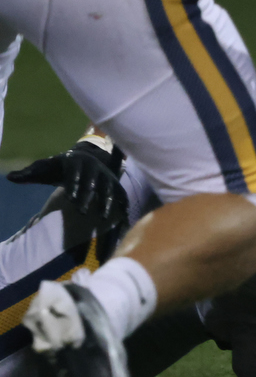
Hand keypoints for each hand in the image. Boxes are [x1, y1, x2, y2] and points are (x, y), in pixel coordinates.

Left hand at [8, 140, 126, 229]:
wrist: (86, 158)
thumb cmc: (61, 167)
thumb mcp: (45, 168)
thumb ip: (29, 174)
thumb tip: (10, 177)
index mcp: (76, 161)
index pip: (75, 173)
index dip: (74, 185)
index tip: (70, 198)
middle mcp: (94, 167)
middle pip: (93, 182)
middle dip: (88, 197)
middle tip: (82, 213)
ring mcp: (107, 175)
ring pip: (109, 188)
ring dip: (107, 203)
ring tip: (102, 218)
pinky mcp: (116, 184)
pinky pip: (121, 194)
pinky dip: (123, 205)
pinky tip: (123, 217)